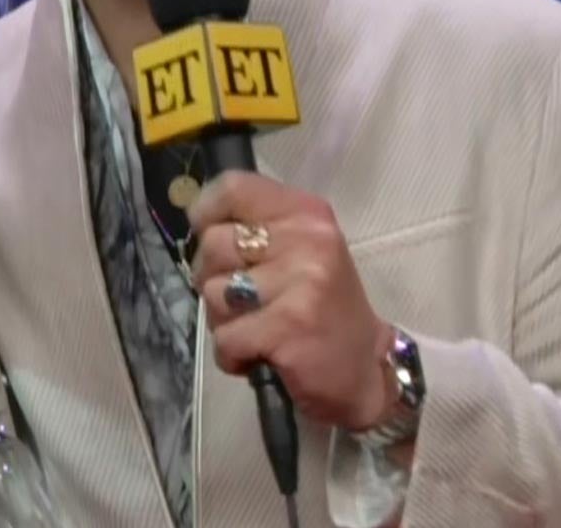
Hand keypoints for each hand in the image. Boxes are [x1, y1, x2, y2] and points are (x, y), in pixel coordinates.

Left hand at [188, 171, 394, 431]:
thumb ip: (254, 230)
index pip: (232, 188)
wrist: (364, 372)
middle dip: (213, 278)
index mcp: (306, 212)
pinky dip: (232, 356)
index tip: (209, 235)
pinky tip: (260, 356)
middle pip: (213, 243)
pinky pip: (225, 337)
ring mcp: (300, 281)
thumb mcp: (298, 253)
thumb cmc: (321, 309)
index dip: (206, 214)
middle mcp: (307, 238)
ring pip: (213, 292)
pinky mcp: (289, 324)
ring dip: (224, 322)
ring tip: (259, 330)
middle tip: (246, 302)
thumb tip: (197, 223)